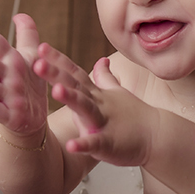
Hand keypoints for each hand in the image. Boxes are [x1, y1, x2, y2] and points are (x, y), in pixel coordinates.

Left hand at [33, 51, 153, 166]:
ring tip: (55, 91)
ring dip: (71, 99)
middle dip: (55, 74)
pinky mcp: (109, 143)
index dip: (58, 61)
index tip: (40, 47)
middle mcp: (98, 103)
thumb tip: (101, 60)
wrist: (158, 136)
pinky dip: (84, 144)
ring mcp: (104, 122)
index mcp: (96, 94)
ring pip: (85, 108)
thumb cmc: (135, 116)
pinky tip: (72, 145)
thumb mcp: (117, 93)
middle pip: (75, 85)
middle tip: (36, 63)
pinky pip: (95, 143)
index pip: (74, 73)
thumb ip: (105, 77)